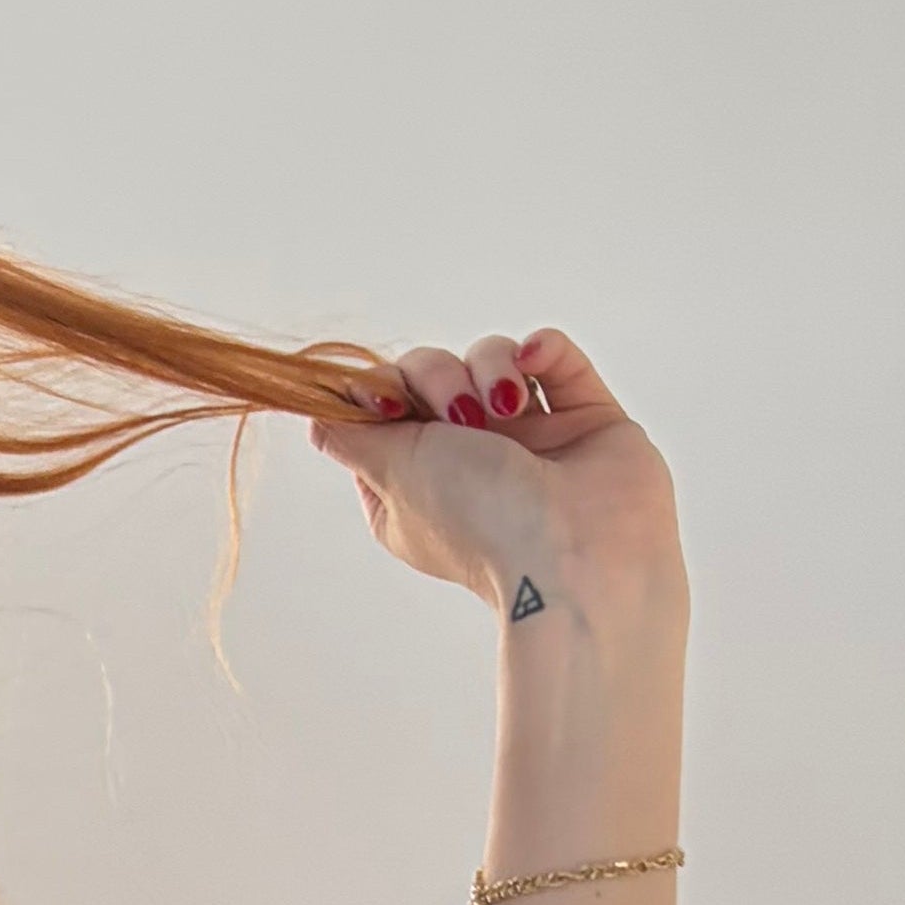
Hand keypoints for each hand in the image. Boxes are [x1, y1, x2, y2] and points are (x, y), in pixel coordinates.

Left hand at [308, 328, 685, 635]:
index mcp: (414, 482)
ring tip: (505, 408)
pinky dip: (543, 349)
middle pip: (432, 372)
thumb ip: (349, 436)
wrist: (579, 556)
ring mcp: (530, 438)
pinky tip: (534, 360)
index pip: (383, 406)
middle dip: (436, 378)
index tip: (385, 404)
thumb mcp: (389, 474)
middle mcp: (470, 458)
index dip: (380, 392)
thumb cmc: (478, 521)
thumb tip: (318, 411)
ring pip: (491, 358)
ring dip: (489, 368)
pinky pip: (556, 360)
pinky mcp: (587, 420)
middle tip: (458, 417)